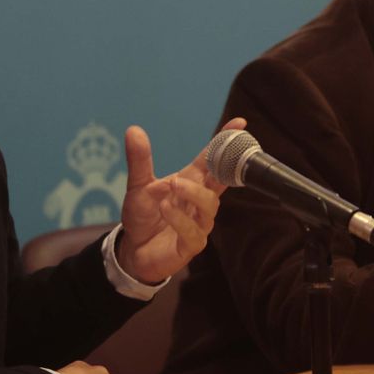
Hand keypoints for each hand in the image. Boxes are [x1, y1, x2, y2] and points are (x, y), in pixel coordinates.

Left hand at [115, 118, 245, 284]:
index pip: (213, 159)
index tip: (240, 123)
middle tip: (200, 163)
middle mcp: (199, 201)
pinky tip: (165, 209)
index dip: (226, 142)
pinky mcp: (191, 245)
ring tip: (172, 185)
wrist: (133, 250)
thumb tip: (133, 129)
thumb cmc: (144, 215)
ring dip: (193, 193)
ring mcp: (198, 223)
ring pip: (209, 206)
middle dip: (219, 168)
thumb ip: (139, 160)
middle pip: (220, 181)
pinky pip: (194, 232)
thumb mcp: (138, 185)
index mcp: (191, 181)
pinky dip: (180, 219)